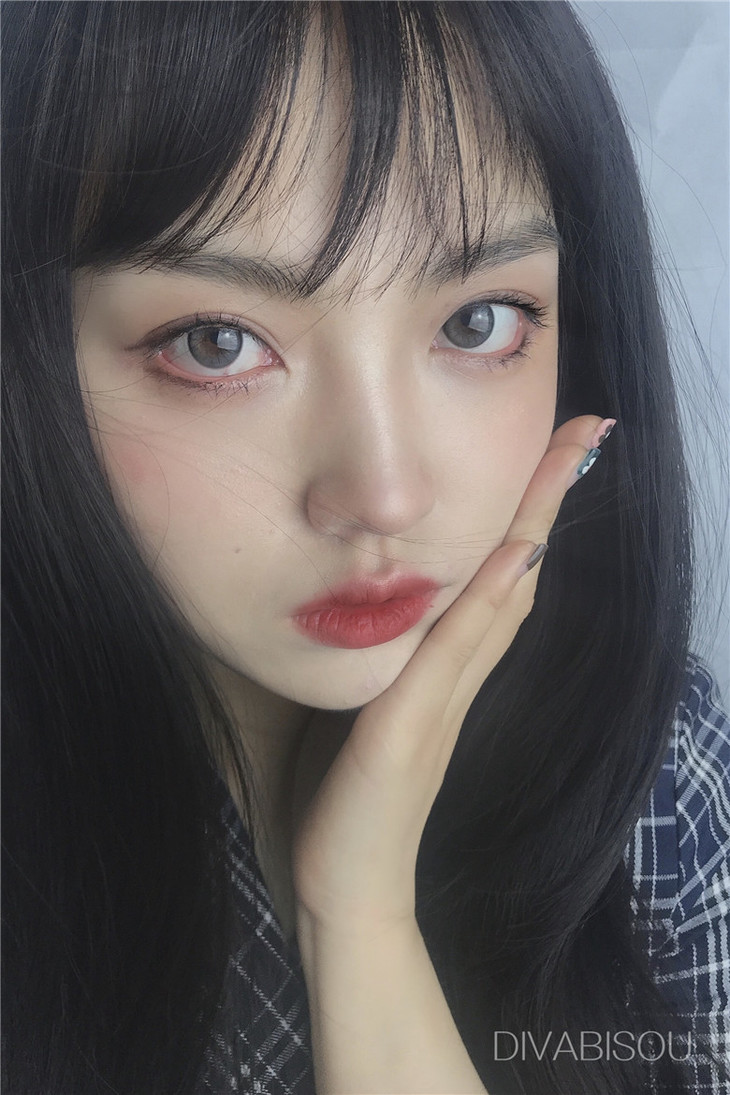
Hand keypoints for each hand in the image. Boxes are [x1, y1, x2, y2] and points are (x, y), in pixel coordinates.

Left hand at [291, 415, 607, 934]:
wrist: (344, 892)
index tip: (553, 454)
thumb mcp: (362, 710)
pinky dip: (487, 600)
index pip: (497, 579)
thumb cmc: (345, 801)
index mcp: (445, 671)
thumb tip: (375, 602)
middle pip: (515, 573)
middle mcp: (457, 677)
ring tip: (568, 457)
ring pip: (500, 599)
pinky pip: (455, 654)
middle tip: (585, 430)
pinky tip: (513, 553)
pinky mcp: (408, 732)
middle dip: (548, 498)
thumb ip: (382, 661)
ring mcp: (441, 703)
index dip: (527, 515)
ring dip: (532, 525)